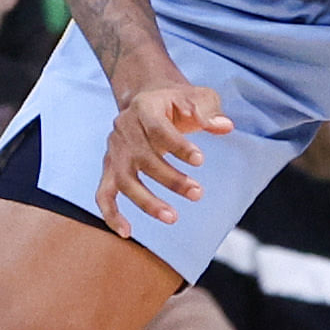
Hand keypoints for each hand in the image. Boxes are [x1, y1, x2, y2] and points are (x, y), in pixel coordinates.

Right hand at [97, 79, 231, 234]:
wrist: (147, 100)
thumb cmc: (177, 102)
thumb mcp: (198, 96)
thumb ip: (209, 111)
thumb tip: (225, 127)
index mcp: (144, 107)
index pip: (158, 129)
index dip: (178, 146)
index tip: (200, 161)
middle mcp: (124, 128)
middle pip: (143, 158)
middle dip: (171, 179)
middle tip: (198, 194)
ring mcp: (114, 150)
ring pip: (124, 179)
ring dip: (146, 201)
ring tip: (172, 217)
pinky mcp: (110, 167)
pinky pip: (104, 193)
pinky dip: (111, 214)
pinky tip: (127, 232)